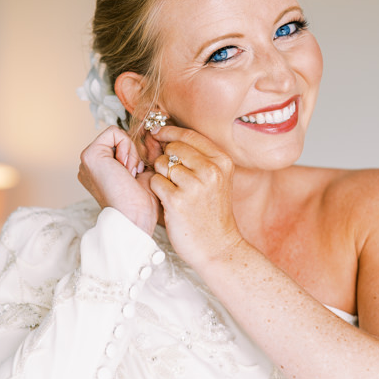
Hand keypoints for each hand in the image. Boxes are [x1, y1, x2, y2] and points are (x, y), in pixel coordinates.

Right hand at [78, 126, 161, 235]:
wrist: (135, 218)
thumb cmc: (142, 204)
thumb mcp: (145, 174)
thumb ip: (144, 155)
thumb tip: (153, 136)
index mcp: (101, 172)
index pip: (122, 148)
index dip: (136, 156)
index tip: (137, 176)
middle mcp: (91, 166)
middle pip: (120, 141)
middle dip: (134, 155)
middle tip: (133, 176)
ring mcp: (88, 161)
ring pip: (117, 136)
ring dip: (132, 153)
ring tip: (129, 174)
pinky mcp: (89, 155)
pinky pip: (114, 133)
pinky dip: (127, 147)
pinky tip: (125, 168)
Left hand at [148, 126, 243, 267]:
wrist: (218, 246)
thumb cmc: (213, 212)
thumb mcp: (218, 180)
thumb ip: (200, 158)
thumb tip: (168, 137)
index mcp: (222, 161)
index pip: (189, 135)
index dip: (169, 132)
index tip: (157, 133)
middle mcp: (211, 170)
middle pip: (173, 148)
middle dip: (165, 158)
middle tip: (171, 175)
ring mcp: (194, 185)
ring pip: (161, 164)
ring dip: (161, 176)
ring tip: (174, 190)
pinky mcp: (177, 200)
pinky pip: (155, 181)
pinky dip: (157, 190)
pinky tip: (169, 201)